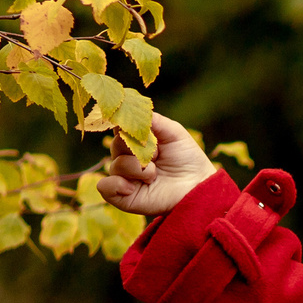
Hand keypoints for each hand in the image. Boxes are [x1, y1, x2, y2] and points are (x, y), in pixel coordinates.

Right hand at [98, 113, 216, 216]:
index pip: (120, 128)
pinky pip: (105, 187)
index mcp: (137, 142)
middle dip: (136, 148)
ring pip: (115, 165)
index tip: (137, 127)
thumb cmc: (187, 158)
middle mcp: (128, 159)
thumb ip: (153, 120)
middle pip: (115, 145)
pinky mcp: (123, 197)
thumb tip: (130, 106)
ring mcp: (125, 178)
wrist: (197, 186)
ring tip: (154, 175)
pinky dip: (116, 184)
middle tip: (156, 156)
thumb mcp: (173, 132)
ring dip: (137, 168)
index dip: (125, 126)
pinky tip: (133, 187)